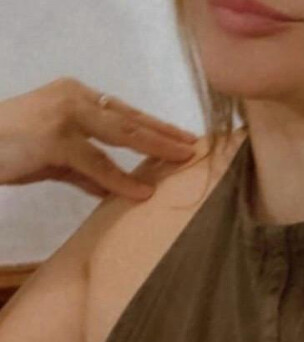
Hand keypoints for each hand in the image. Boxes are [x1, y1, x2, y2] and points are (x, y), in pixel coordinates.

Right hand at [0, 77, 199, 199]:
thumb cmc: (10, 150)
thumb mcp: (56, 158)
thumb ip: (87, 170)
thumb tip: (118, 190)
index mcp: (76, 96)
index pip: (126, 112)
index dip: (155, 125)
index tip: (181, 136)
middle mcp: (74, 98)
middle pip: (131, 120)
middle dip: (165, 134)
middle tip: (193, 146)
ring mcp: (65, 115)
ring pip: (122, 134)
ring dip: (156, 148)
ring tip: (182, 159)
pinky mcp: (56, 139)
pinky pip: (97, 162)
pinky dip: (121, 179)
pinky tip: (142, 191)